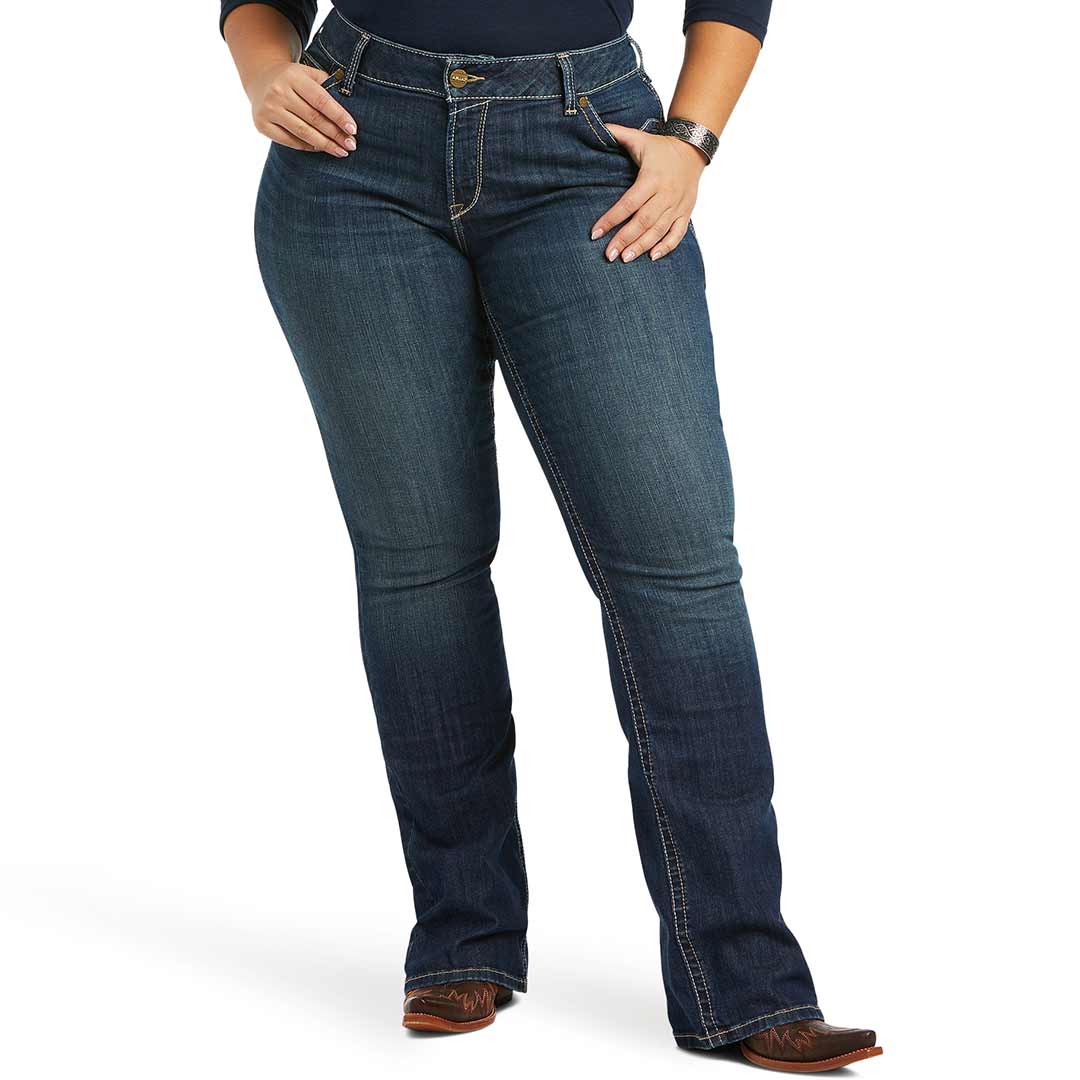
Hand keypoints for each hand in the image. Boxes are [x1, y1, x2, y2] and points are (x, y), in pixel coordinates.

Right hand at [247, 61, 356, 155]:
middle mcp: (278, 92)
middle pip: (313, 119)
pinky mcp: (262, 125)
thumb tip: (351, 109)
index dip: (339, 116)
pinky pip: (290, 141)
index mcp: (293, 77)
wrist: (260, 79)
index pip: (321, 101)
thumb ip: (328, 86)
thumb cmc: (292, 79)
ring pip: (303, 133)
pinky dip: (308, 146)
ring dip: (325, 144)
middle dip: (335, 134)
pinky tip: (320, 148)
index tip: (353, 130)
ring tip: (340, 151)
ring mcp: (268, 110)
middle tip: (351, 145)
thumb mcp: (308, 73)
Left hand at [590, 125, 705, 261]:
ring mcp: (678, 205)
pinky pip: (678, 234)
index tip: (595, 233)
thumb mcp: (640, 138)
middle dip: (624, 239)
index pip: (628, 203)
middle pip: (643, 221)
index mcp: (652, 178)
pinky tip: (652, 257)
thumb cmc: (661, 147)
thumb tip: (598, 126)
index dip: (611, 219)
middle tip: (609, 255)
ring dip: (642, 246)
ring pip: (659, 230)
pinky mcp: (686, 212)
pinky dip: (667, 246)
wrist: (693, 149)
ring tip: (625, 259)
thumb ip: (618, 134)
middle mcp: (666, 194)